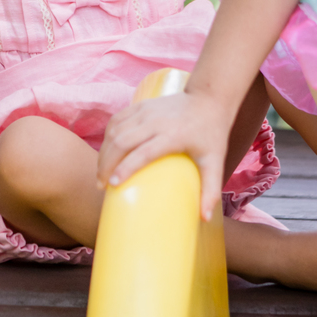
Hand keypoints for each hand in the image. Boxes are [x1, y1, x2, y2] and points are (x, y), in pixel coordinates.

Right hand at [98, 92, 234, 221]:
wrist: (208, 98)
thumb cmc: (211, 133)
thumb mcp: (215, 161)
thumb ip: (211, 190)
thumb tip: (204, 218)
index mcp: (173, 135)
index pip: (143, 152)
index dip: (126, 168)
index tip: (113, 184)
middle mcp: (156, 121)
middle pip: (122, 141)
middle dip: (107, 163)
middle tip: (101, 185)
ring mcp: (145, 111)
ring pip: (115, 130)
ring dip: (104, 152)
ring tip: (101, 173)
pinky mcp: (140, 105)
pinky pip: (116, 120)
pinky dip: (107, 136)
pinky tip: (105, 151)